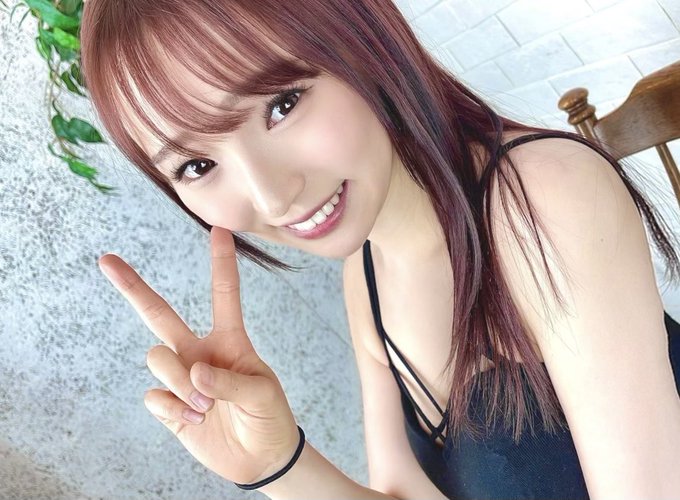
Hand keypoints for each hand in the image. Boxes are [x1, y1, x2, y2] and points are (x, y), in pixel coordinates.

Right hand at [98, 226, 299, 484]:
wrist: (259, 459)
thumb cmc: (269, 417)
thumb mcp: (262, 394)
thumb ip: (229, 380)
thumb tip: (194, 371)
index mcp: (229, 340)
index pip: (224, 295)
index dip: (221, 263)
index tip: (220, 230)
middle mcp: (199, 351)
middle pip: (159, 315)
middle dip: (133, 287)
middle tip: (107, 260)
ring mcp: (181, 377)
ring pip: (157, 358)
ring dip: (181, 382)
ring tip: (206, 404)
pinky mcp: (169, 405)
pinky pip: (154, 395)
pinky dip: (173, 409)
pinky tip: (193, 419)